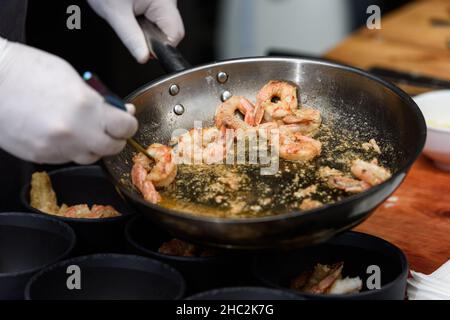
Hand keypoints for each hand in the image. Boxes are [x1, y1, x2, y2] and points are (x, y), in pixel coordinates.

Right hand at [0, 38, 137, 163]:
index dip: (129, 124)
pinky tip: (63, 133)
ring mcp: (56, 147)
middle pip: (112, 148)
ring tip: (84, 128)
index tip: (126, 120)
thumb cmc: (25, 70)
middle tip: (110, 127)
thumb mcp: (72, 76)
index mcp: (85, 107)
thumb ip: (99, 98)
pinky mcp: (41, 156)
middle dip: (115, 137)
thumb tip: (121, 111)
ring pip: (90, 157)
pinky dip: (71, 148)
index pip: (126, 128)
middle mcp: (74, 132)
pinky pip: (67, 158)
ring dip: (94, 146)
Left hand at [88, 0, 184, 62]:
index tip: (145, 49)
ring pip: (164, 25)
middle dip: (153, 38)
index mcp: (163, 1)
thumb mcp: (115, 14)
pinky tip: (133, 14)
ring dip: (149, 30)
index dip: (160, 46)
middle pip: (171, 31)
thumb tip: (143, 58)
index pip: (174, 34)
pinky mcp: (157, 0)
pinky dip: (146, 21)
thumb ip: (130, 38)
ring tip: (130, 18)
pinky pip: (157, 17)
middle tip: (133, 30)